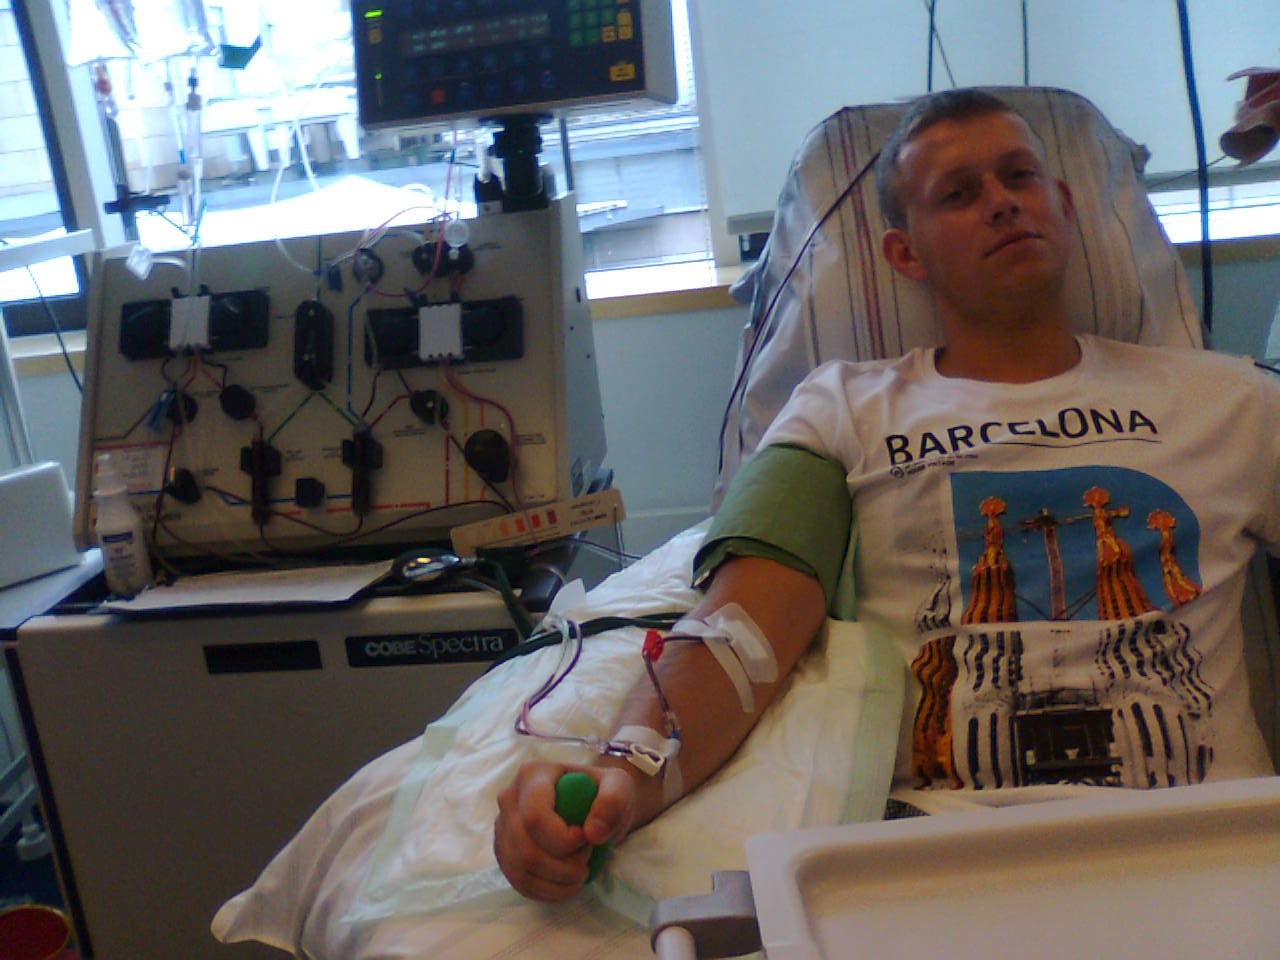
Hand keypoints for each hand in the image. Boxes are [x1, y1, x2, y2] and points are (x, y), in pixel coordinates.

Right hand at [494, 761, 635, 900]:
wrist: (591, 805)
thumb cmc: (602, 792)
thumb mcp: (619, 786)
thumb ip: (613, 801)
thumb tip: (592, 833)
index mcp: (532, 774)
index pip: (535, 818)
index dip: (562, 840)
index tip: (587, 841)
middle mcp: (509, 798)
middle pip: (525, 850)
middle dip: (562, 867)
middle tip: (587, 861)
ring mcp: (502, 826)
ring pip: (520, 870)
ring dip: (556, 882)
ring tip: (580, 873)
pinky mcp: (504, 851)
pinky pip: (518, 881)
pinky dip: (546, 891)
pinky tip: (567, 885)